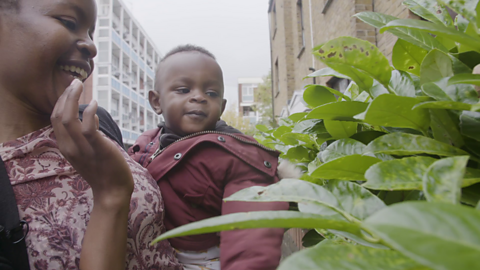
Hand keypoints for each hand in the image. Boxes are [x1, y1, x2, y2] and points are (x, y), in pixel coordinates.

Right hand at [51, 79, 133, 206]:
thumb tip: (90, 115)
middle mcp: (70, 147)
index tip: (68, 89)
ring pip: (68, 119)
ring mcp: (82, 149)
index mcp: (66, 147)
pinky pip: (88, 128)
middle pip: (58, 116)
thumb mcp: (86, 152)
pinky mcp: (98, 149)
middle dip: (64, 96)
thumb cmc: (102, 170)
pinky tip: (94, 104)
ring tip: (80, 85)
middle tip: (74, 81)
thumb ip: (84, 136)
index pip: (55, 119)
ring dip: (72, 99)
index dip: (60, 102)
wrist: (112, 191)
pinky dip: (89, 113)